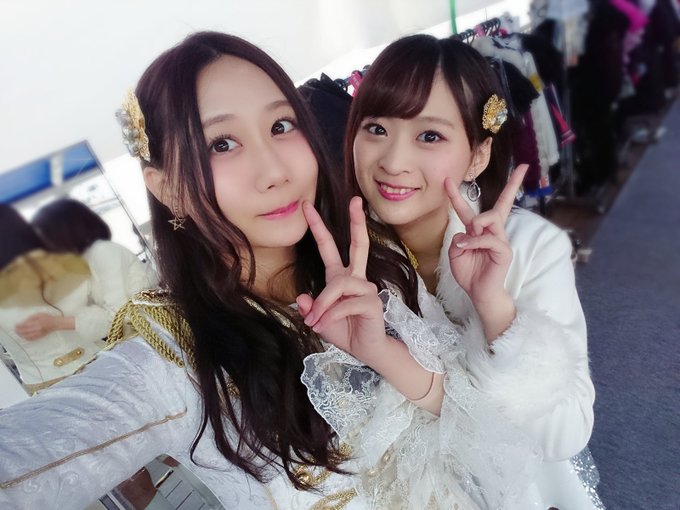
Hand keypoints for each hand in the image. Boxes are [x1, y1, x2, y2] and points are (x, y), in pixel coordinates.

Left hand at [15, 313, 69, 340]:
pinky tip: (24, 337)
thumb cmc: (48, 318)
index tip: (16, 325)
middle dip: (19, 331)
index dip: (20, 326)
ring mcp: (39, 333)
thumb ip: (32, 317)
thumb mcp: (40, 314)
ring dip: (22, 335)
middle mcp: (38, 329)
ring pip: (28, 336)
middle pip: (26, 331)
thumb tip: (25, 321)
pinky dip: (27, 338)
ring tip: (18, 333)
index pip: (26, 325)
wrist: (56, 323)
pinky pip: (32, 339)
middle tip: (15, 330)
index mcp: (37, 322)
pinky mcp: (40, 336)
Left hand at [296, 196, 386, 364]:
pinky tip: (324, 325)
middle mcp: (356, 278)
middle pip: (358, 245)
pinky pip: (345, 304)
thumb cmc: (345, 332)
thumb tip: (301, 298)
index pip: (329, 247)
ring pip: (339, 284)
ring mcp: (367, 288)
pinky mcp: (372, 302)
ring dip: (323, 304)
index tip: (307, 207)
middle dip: (356, 222)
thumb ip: (310, 308)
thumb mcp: (319, 320)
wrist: (367, 351)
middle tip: (356, 200)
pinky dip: (331, 315)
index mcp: (340, 277)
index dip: (318, 227)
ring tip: (315, 321)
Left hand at [445, 164, 527, 311]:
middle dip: (513, 185)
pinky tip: (466, 248)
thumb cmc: (468, 274)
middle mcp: (491, 232)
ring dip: (475, 225)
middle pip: (501, 204)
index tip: (447, 180)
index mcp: (477, 231)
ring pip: (490, 218)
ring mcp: (500, 240)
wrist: (478, 293)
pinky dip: (474, 241)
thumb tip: (467, 232)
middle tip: (522, 168)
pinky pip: (489, 239)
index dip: (457, 195)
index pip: (469, 209)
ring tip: (468, 239)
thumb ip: (458, 240)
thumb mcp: (455, 254)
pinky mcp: (503, 251)